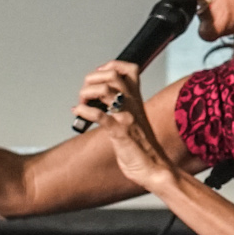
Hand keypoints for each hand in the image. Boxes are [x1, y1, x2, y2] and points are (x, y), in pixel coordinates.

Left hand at [76, 60, 173, 192]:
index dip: (111, 66)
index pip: (129, 69)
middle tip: (86, 94)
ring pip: (105, 90)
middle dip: (92, 80)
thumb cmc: (142, 148)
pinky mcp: (121, 134)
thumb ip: (122, 108)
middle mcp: (132, 105)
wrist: (154, 169)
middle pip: (113, 75)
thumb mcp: (134, 120)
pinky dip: (84, 112)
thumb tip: (103, 101)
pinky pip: (100, 116)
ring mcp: (126, 118)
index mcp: (136, 100)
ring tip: (81, 104)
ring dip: (86, 94)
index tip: (99, 76)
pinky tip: (78, 114)